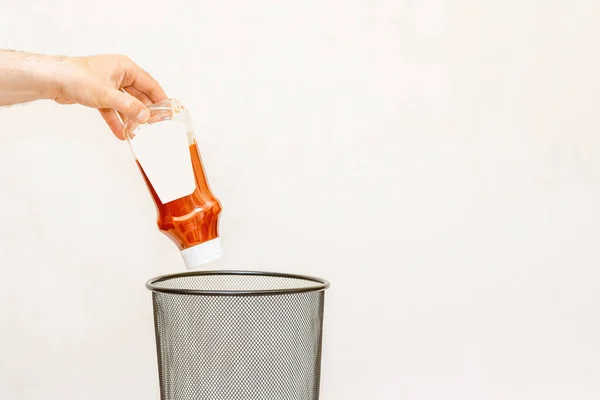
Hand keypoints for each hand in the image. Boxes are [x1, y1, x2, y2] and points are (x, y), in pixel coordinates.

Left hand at [52, 54, 167, 138]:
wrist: (53, 79)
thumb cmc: (78, 77)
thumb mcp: (108, 94)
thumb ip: (129, 106)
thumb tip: (146, 116)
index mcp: (125, 68)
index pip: (150, 84)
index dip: (160, 98)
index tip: (169, 110)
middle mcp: (119, 74)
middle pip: (139, 94)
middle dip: (146, 110)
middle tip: (156, 124)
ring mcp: (108, 84)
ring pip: (126, 103)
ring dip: (131, 117)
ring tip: (139, 132)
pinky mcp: (98, 94)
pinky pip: (112, 109)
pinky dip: (116, 120)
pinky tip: (121, 133)